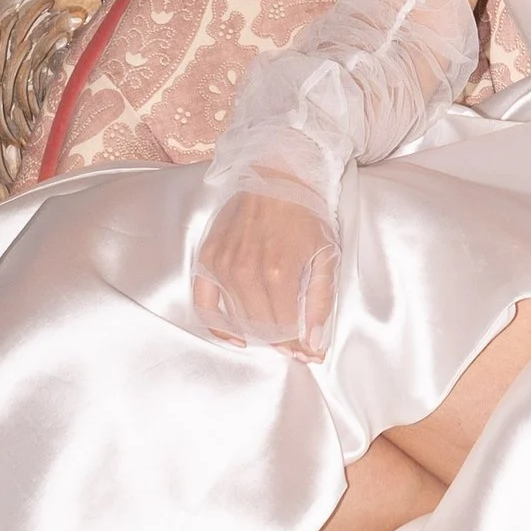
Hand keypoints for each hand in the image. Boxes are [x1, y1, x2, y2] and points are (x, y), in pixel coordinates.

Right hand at [190, 189, 337, 361]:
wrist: (277, 177)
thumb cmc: (305, 215)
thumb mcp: (325, 256)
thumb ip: (320, 303)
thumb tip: (314, 344)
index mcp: (278, 274)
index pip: (285, 328)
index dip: (298, 345)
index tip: (307, 352)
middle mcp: (246, 273)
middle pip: (262, 327)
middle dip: (281, 342)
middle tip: (294, 347)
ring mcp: (223, 267)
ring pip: (238, 319)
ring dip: (257, 334)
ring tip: (274, 336)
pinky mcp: (208, 259)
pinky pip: (205, 304)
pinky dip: (218, 326)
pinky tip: (236, 338)